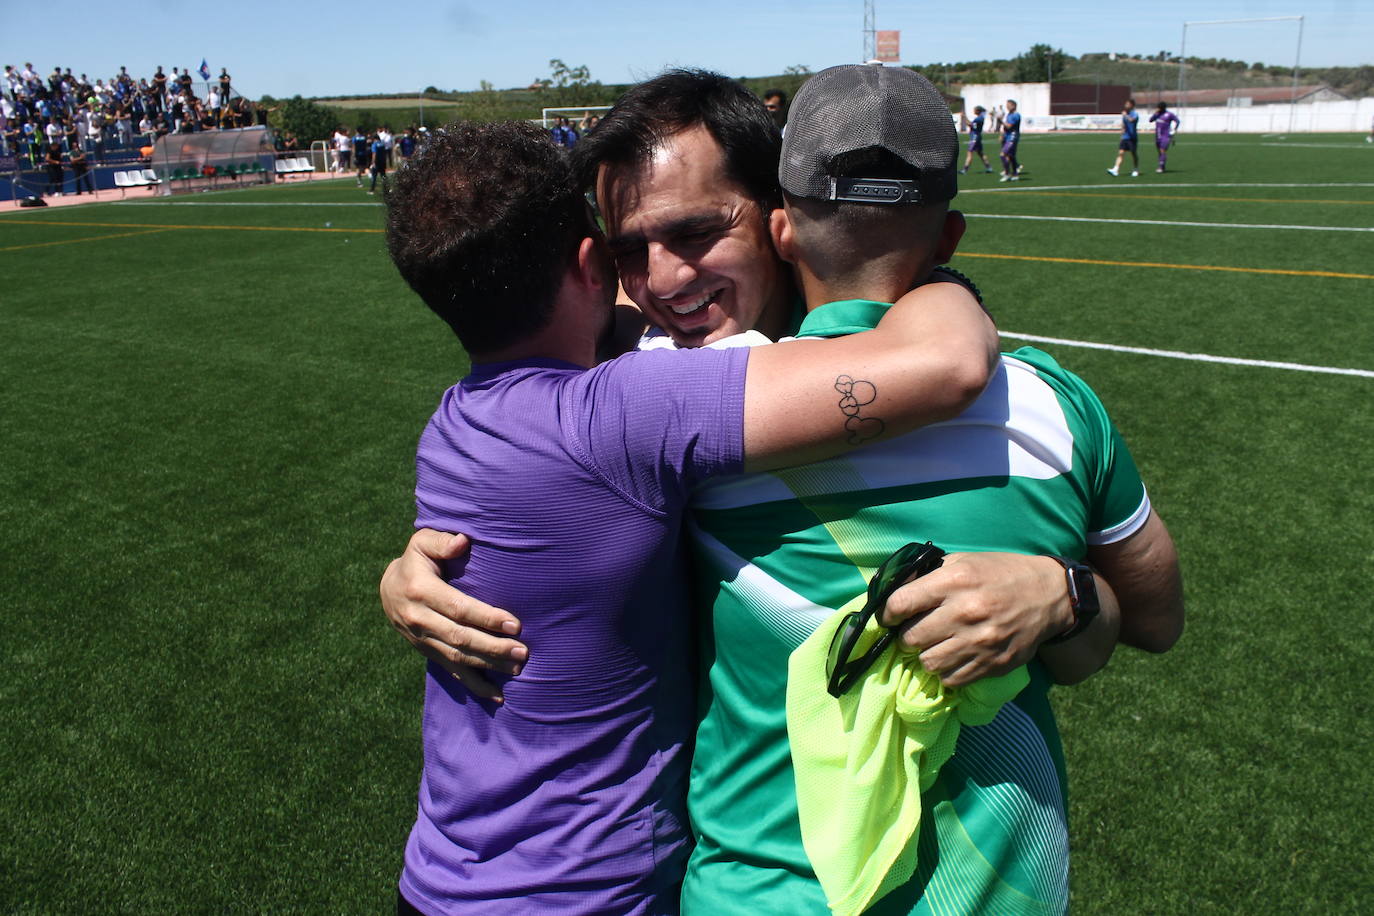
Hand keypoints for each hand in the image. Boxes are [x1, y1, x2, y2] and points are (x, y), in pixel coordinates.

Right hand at [380, 529, 527, 701]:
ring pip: (456, 657)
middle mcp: (418, 619)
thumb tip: (462, 542)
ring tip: (516, 668)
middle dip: (493, 647)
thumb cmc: (417, 560)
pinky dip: (474, 685)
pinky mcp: (426, 652)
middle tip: (522, 652)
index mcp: (420, 590)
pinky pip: (450, 671)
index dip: (486, 618)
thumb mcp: (422, 543)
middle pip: (459, 638)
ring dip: (488, 665)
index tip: (515, 625)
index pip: (458, 608)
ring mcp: (421, 639)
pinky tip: (497, 695)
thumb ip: (441, 541)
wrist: (388, 589)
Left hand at [878, 552, 1071, 687]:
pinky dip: (948, 671)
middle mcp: (965, 612)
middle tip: (917, 631)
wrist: (1049, 595)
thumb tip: (891, 588)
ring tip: (936, 644)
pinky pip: (952, 679)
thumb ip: (927, 574)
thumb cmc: (1000, 574)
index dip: (887, 613)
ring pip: (928, 663)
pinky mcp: (993, 664)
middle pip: (910, 639)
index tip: (890, 616)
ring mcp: (980, 642)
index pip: (900, 604)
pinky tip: (955, 656)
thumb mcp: (963, 561)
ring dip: (927, 655)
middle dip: (908, 636)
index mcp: (955, 581)